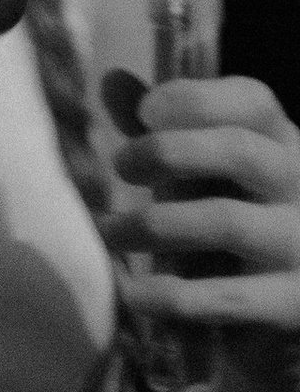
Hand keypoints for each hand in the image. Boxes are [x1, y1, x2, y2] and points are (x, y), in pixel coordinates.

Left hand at [115, 75, 299, 375]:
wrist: (276, 312)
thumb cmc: (228, 216)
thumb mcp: (200, 168)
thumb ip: (161, 127)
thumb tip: (111, 79)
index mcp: (283, 144)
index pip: (254, 101)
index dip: (196, 98)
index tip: (144, 111)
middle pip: (240, 150)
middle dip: (169, 151)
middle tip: (120, 165)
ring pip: (226, 221)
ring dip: (154, 224)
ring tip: (109, 230)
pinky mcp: (292, 306)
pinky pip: (225, 297)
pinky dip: (169, 295)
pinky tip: (131, 292)